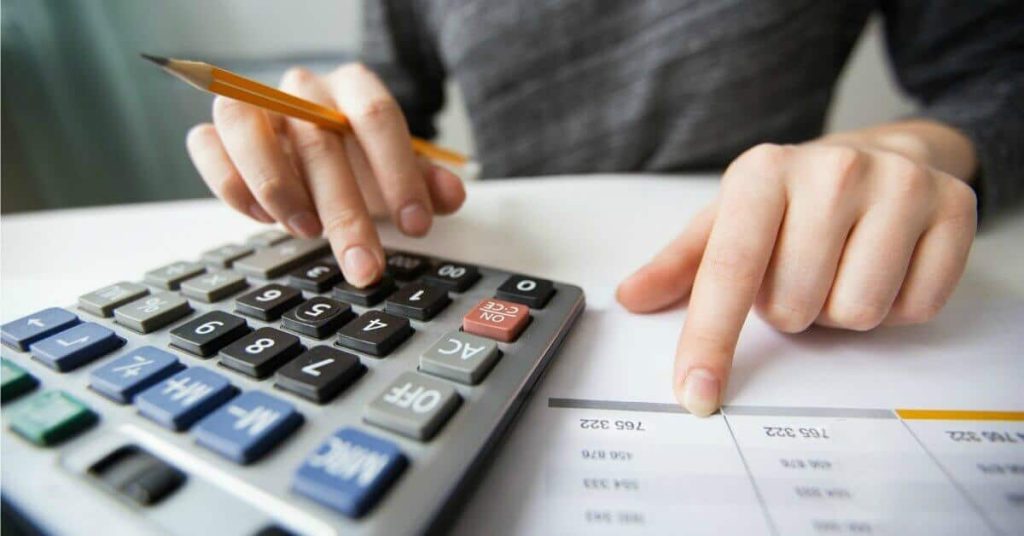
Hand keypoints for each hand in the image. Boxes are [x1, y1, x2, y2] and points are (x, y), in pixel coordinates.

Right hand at [186, 64, 465, 285]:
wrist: (318, 150)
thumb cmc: (361, 162)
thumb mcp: (399, 174)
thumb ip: (427, 184)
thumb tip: (450, 196)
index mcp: (354, 87)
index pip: (376, 116)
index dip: (398, 173)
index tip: (416, 227)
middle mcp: (302, 89)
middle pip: (318, 140)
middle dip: (346, 213)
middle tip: (365, 266)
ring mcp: (255, 105)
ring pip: (245, 125)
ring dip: (276, 186)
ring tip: (307, 234)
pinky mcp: (217, 131)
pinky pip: (206, 145)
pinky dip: (230, 185)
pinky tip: (264, 220)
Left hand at [617, 137, 977, 415]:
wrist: (881, 152)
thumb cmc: (792, 198)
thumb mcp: (728, 220)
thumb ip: (679, 265)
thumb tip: (631, 298)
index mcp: (762, 172)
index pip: (729, 272)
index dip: (709, 340)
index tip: (696, 392)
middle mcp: (832, 170)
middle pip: (794, 308)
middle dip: (790, 308)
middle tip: (800, 270)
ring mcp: (900, 185)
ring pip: (854, 314)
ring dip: (840, 310)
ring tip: (839, 266)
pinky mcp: (955, 207)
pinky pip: (915, 308)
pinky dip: (895, 306)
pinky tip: (885, 265)